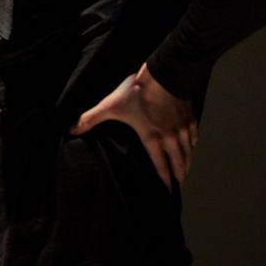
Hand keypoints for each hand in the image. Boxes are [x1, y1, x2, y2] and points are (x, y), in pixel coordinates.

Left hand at [70, 63, 197, 190]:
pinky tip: (192, 144)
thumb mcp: (111, 106)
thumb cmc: (139, 92)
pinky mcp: (189, 115)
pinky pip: (194, 134)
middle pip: (178, 162)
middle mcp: (170, 137)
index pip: (160, 165)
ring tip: (186, 170)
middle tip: (179, 186)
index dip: (164, 180)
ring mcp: (182, 127)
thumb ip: (91, 118)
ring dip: (187, 162)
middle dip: (179, 176)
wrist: (166, 74)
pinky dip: (193, 142)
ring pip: (188, 150)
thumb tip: (71, 129)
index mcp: (152, 138)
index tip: (168, 191)